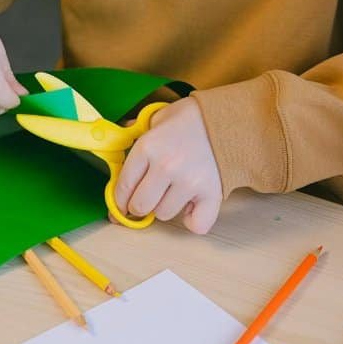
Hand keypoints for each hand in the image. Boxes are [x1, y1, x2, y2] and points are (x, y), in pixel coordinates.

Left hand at [114, 98, 224, 234]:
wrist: (230, 118)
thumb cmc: (192, 119)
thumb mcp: (157, 119)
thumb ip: (135, 134)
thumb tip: (113, 145)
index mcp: (148, 147)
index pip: (123, 186)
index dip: (118, 201)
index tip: (120, 207)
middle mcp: (166, 166)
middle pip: (141, 205)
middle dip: (141, 205)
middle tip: (148, 198)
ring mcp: (189, 182)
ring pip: (164, 214)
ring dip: (167, 207)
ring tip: (176, 190)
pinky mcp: (211, 194)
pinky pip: (196, 225)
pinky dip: (193, 220)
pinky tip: (192, 205)